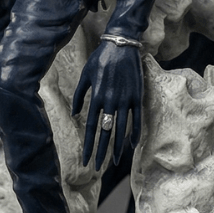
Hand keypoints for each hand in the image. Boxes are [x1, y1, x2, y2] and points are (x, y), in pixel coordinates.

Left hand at [72, 40, 142, 170]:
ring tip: (116, 162)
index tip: (85, 160)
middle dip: (101, 152)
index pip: (90, 127)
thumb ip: (80, 95)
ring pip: (121, 129)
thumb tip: (76, 114)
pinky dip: (135, 132)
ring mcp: (125, 99)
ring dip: (118, 147)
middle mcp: (110, 101)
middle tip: (98, 168)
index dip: (88, 145)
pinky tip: (132, 145)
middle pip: (105, 132)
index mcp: (95, 97)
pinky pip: (136, 118)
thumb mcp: (85, 74)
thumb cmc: (100, 58)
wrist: (121, 44)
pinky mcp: (137, 95)